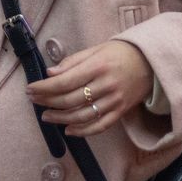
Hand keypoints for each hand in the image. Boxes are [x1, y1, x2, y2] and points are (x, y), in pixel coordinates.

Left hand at [27, 39, 154, 137]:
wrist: (151, 62)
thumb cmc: (120, 53)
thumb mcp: (96, 49)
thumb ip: (72, 62)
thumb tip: (50, 74)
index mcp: (97, 66)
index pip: (64, 81)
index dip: (44, 87)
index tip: (30, 89)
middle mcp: (105, 85)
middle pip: (70, 99)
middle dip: (48, 101)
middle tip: (34, 101)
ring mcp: (114, 101)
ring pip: (82, 116)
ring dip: (60, 118)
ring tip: (46, 116)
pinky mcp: (120, 112)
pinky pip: (99, 126)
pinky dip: (83, 131)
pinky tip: (68, 130)